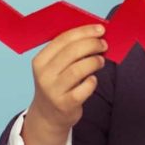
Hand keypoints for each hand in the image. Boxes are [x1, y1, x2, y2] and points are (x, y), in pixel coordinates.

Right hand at [23, 24, 106, 144]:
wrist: (48, 115)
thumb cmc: (57, 85)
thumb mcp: (54, 67)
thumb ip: (68, 51)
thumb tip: (95, 34)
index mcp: (40, 61)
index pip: (63, 39)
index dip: (84, 32)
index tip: (100, 29)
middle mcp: (44, 75)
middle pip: (72, 52)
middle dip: (92, 44)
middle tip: (104, 44)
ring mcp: (54, 91)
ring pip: (79, 69)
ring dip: (94, 61)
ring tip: (101, 61)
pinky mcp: (65, 104)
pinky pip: (84, 88)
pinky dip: (92, 81)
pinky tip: (93, 79)